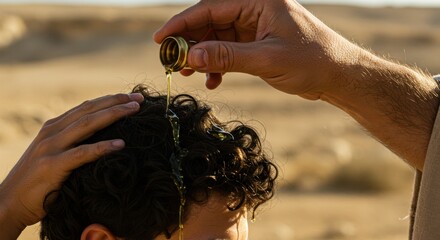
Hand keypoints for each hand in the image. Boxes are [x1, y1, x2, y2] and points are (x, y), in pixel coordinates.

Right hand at [0, 93, 143, 237]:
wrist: (8, 203)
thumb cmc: (37, 181)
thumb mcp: (53, 154)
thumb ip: (71, 143)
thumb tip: (100, 137)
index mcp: (53, 127)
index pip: (86, 107)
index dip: (110, 99)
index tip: (131, 96)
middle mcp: (52, 132)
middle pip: (89, 110)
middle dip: (116, 101)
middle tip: (139, 98)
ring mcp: (50, 147)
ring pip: (87, 124)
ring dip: (113, 114)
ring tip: (135, 110)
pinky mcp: (52, 166)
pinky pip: (82, 154)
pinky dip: (102, 147)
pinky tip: (120, 144)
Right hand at [154, 0, 360, 98]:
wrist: (339, 75)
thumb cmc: (312, 60)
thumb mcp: (267, 59)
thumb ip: (227, 56)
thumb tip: (190, 55)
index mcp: (258, 0)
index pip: (211, 8)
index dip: (182, 23)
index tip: (161, 39)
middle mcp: (254, 9)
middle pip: (210, 21)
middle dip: (190, 42)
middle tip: (173, 62)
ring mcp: (256, 26)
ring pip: (217, 37)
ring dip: (203, 55)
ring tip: (190, 73)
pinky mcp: (258, 43)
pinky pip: (229, 50)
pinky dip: (218, 64)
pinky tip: (213, 80)